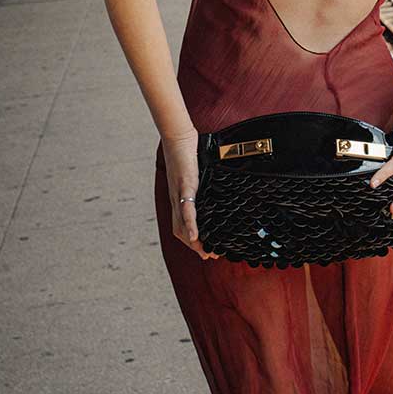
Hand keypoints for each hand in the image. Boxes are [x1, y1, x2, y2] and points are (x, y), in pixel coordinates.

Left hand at [162, 130, 218, 259]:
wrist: (178, 137)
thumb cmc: (188, 154)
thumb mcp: (197, 174)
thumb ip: (203, 184)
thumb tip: (216, 188)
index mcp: (179, 198)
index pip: (181, 225)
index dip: (192, 241)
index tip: (206, 250)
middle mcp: (176, 199)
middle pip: (180, 230)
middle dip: (195, 246)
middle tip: (209, 255)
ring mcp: (178, 193)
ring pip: (181, 224)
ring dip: (193, 241)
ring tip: (205, 251)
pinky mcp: (184, 185)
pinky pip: (186, 208)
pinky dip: (190, 224)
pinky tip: (194, 236)